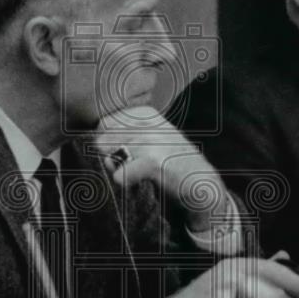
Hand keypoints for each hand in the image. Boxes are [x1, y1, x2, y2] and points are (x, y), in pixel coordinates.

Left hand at [94, 106, 229, 233]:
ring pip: (109, 157)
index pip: (103, 124)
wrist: (200, 184)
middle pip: (102, 141)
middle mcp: (147, 122)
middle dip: (111, 157)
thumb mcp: (149, 140)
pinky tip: (143, 181)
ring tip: (142, 173)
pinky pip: (119, 175)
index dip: (110, 143)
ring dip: (121, 170)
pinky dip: (126, 183)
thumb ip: (122, 137)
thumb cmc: (170, 163)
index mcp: (145, 114)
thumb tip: (98, 147)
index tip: (131, 152)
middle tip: (134, 165)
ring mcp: (150, 140)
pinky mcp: (153, 161)